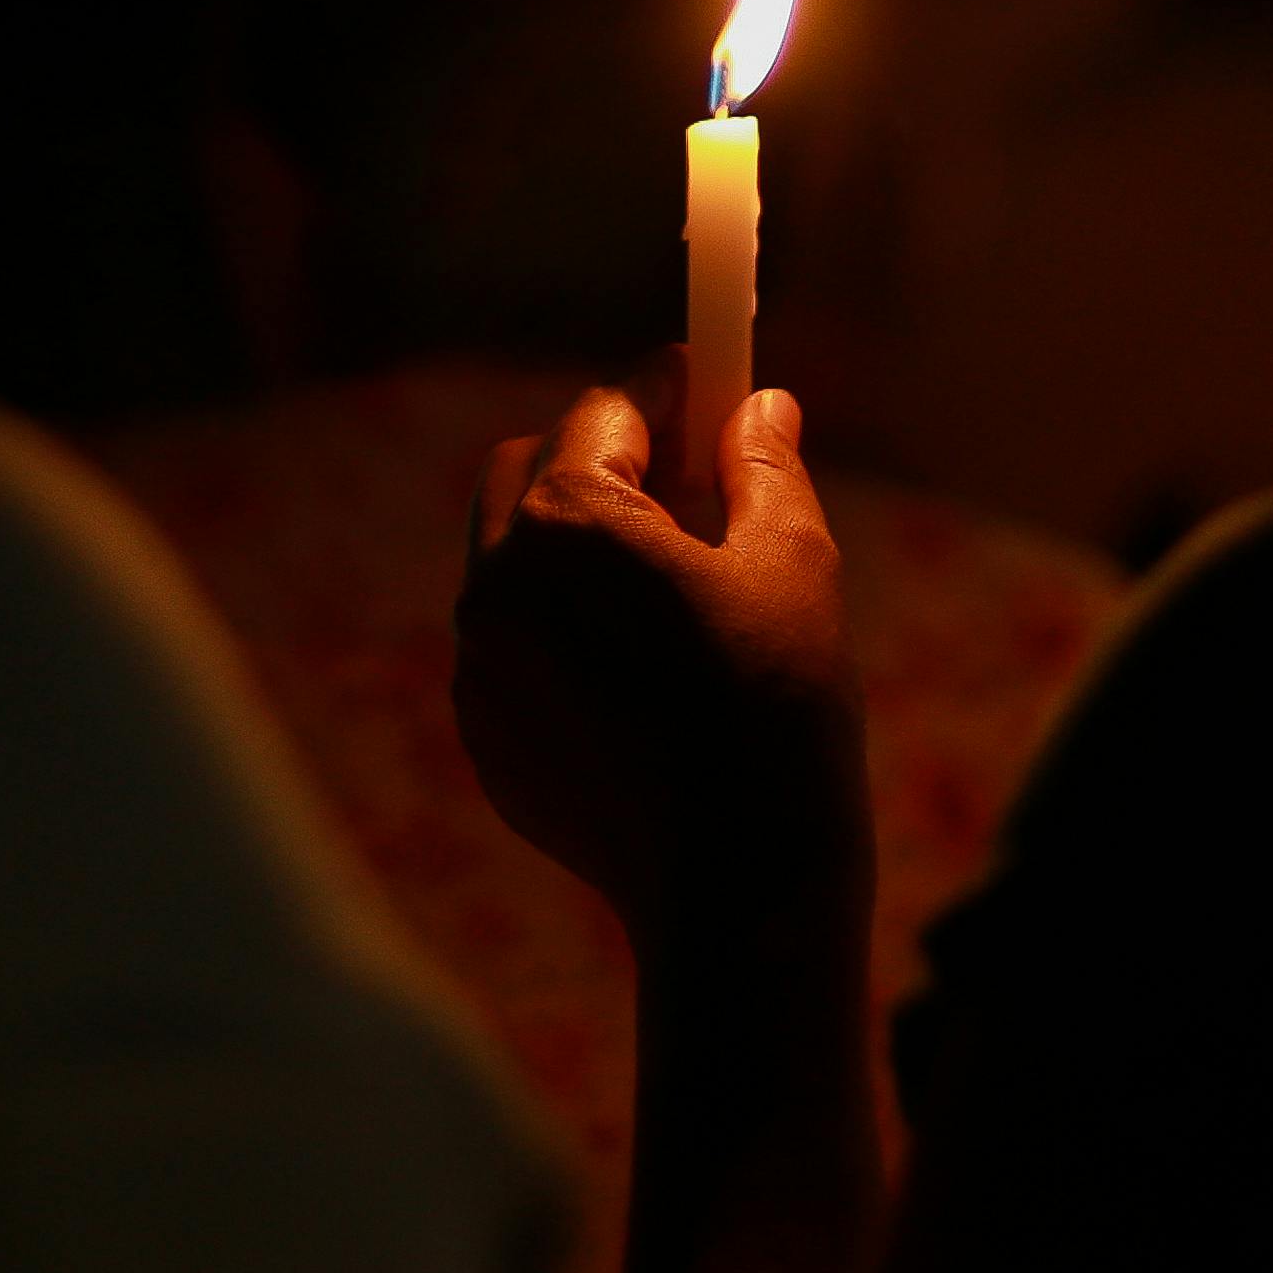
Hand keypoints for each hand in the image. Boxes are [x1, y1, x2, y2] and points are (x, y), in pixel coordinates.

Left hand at [455, 358, 866, 960]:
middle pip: (531, 472)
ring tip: (668, 579)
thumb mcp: (793, 566)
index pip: (608, 411)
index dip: (668, 390)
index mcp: (569, 522)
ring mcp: (480, 664)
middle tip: (687, 481)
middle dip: (599, 459)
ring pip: (511, 560)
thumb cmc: (777, 711)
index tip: (710, 386)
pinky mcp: (483, 733)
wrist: (735, 886)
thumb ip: (763, 467)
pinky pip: (510, 644)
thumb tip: (759, 406)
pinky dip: (559, 628)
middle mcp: (498, 583)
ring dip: (574, 547)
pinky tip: (639, 666)